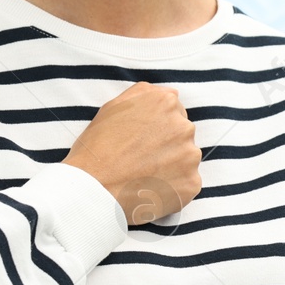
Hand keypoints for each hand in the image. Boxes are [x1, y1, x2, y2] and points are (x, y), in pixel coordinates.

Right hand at [64, 81, 201, 224]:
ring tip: (144, 176)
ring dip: (171, 166)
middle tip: (140, 160)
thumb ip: (145, 94)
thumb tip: (169, 94)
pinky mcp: (191, 182)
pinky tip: (151, 189)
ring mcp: (190, 155)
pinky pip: (187, 183)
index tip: (141, 141)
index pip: (173, 112)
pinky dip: (173, 188)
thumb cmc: (97, 148)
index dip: (156, 128)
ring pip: (185, 159)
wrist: (92, 189)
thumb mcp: (114, 106)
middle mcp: (183, 126)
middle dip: (166, 146)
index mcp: (166, 103)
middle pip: (181, 135)